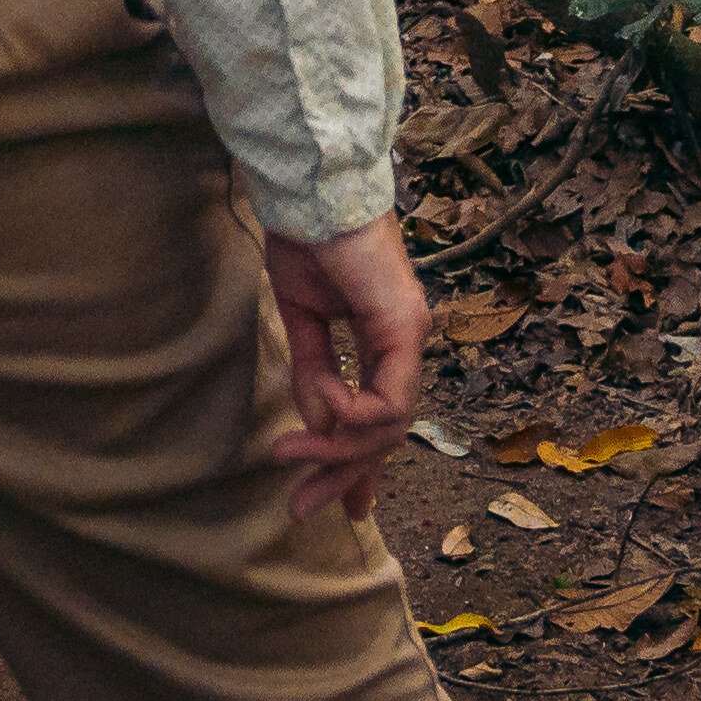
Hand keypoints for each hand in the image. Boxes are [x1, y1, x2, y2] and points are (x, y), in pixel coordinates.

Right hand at [261, 216, 427, 520]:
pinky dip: (353, 414)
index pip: (382, 415)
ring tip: (290, 454)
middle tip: (303, 508)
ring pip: (389, 423)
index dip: (357, 462)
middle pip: (387, 431)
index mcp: (386, 338)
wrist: (309, 193)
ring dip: (338, 449)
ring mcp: (410, 334)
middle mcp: (406, 341)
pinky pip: (387, 398)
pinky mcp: (404, 326)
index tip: (334, 500)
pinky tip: (326, 411)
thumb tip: (319, 425)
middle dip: (343, 474)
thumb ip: (315, 373)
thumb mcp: (302, 320)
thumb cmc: (305, 241)